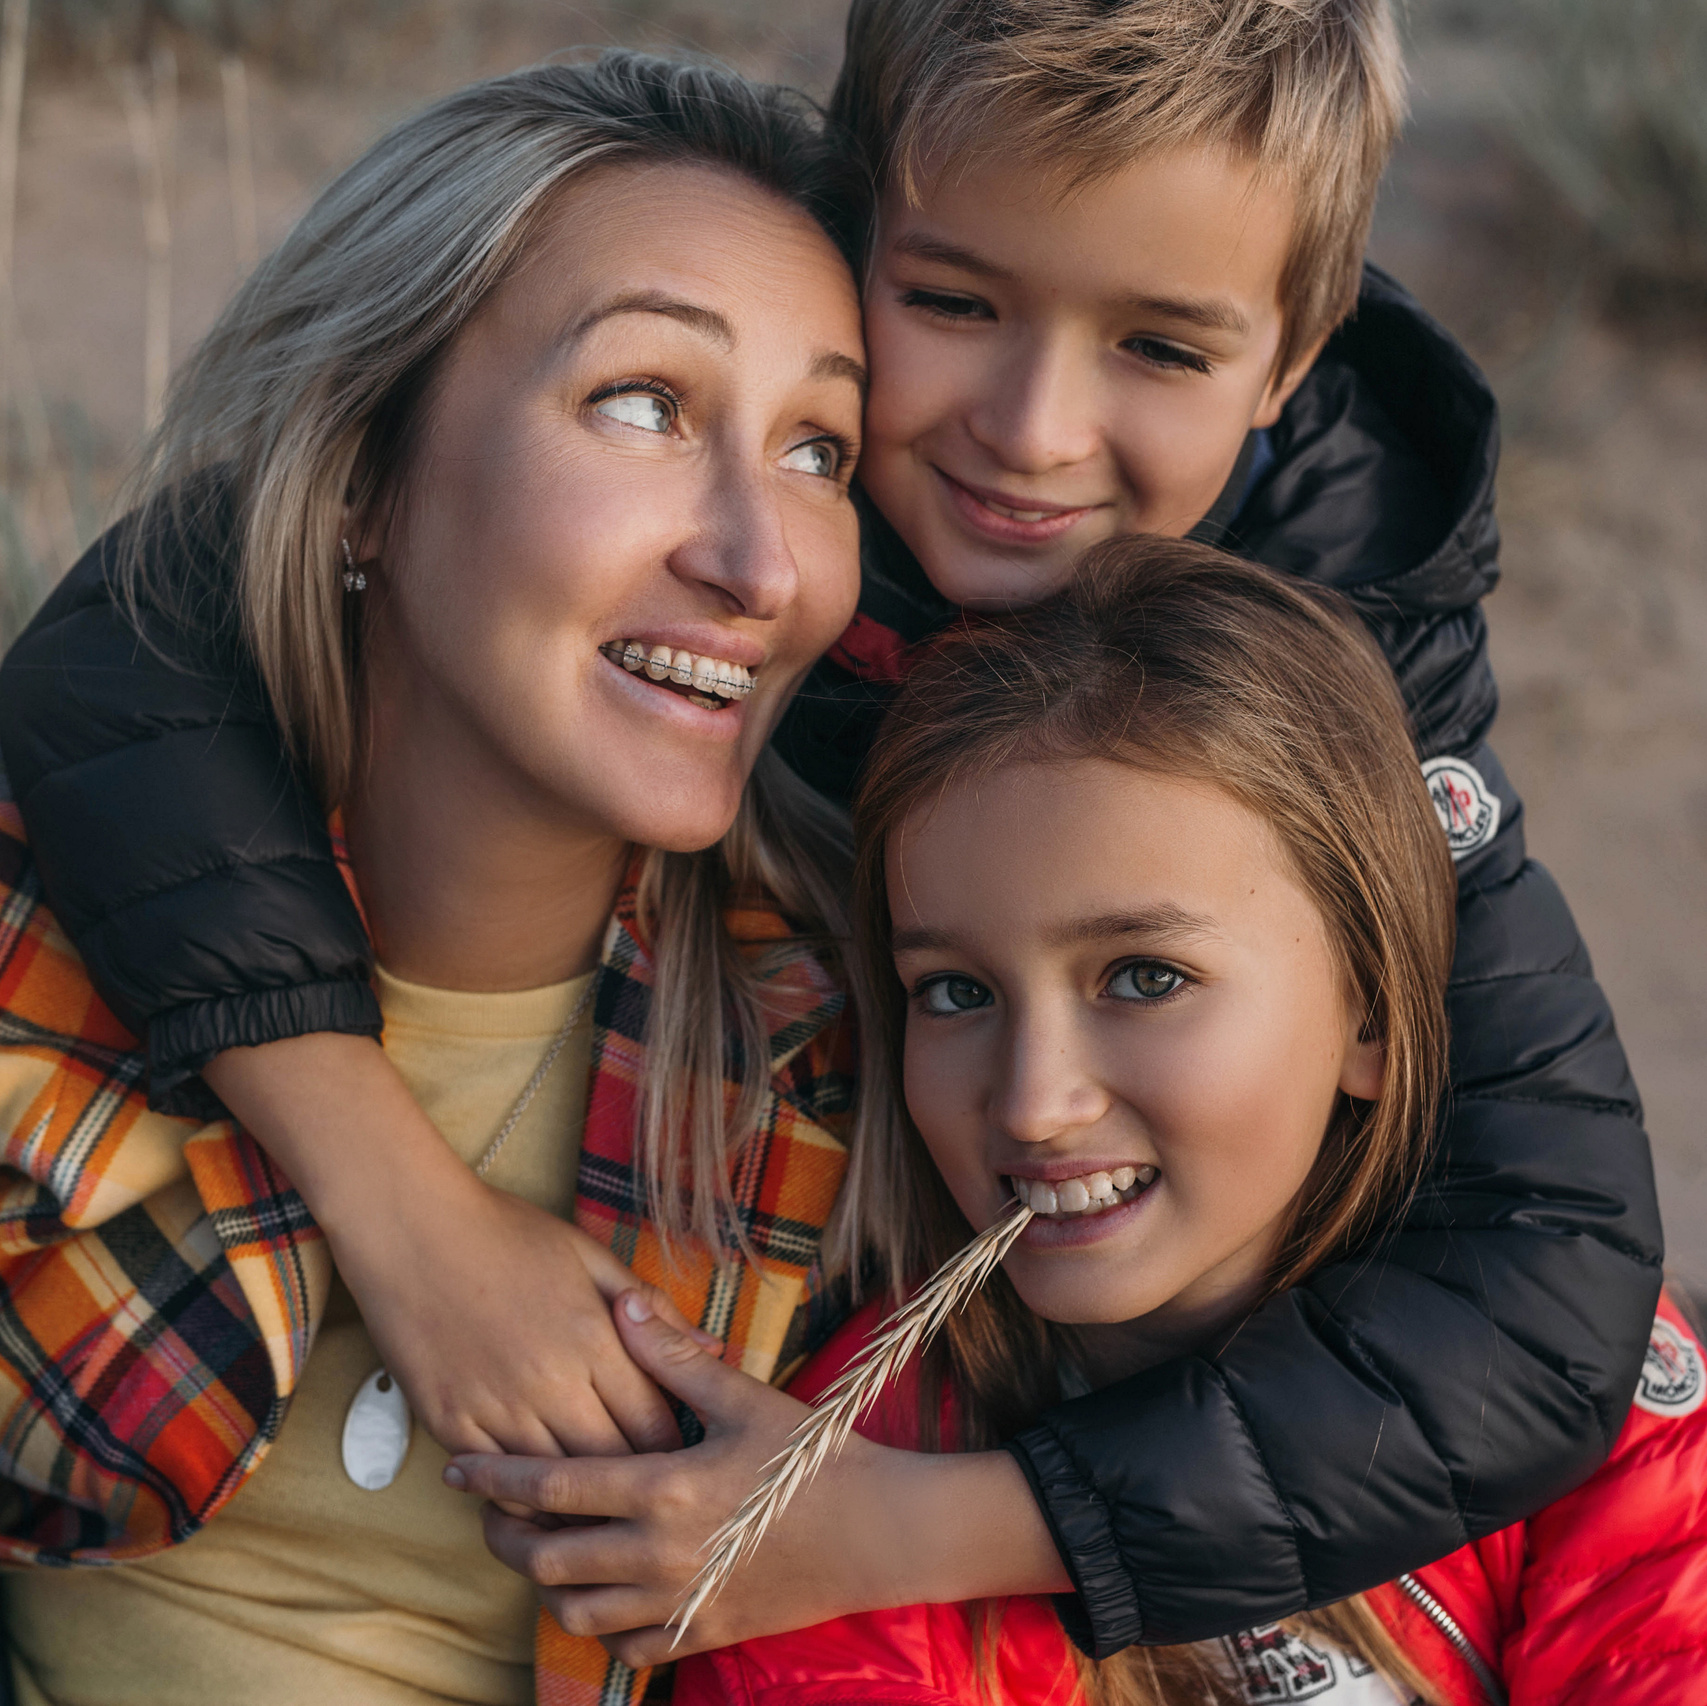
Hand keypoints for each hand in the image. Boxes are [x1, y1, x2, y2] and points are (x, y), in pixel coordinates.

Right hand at [205, 1033, 712, 1458]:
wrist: (412, 1229)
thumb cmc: (508, 1234)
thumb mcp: (591, 1257)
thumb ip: (652, 1311)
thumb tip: (712, 1349)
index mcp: (593, 1339)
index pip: (655, 1424)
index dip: (675, 1448)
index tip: (683, 1455)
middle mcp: (550, 1383)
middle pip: (614, 1465)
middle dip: (639, 1482)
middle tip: (654, 1493)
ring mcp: (496, 1409)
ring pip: (557, 1486)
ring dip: (585, 1502)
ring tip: (607, 1512)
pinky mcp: (450, 1425)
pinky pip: (498, 1487)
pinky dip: (525, 1502)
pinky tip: (542, 1501)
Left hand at [444, 1290, 1070, 1665]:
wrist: (880, 1534)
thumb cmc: (813, 1457)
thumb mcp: (745, 1397)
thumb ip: (674, 1357)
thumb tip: (624, 1307)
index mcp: (662, 1487)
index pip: (551, 1487)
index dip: (494, 1480)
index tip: (457, 1470)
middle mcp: (657, 1553)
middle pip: (547, 1557)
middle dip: (504, 1536)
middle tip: (490, 1515)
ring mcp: (678, 1602)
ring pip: (575, 1611)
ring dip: (546, 1584)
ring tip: (540, 1554)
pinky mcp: (703, 1634)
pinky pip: (627, 1647)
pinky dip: (600, 1626)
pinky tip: (600, 1597)